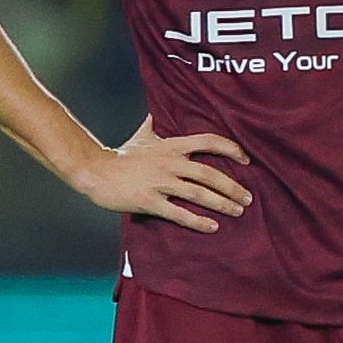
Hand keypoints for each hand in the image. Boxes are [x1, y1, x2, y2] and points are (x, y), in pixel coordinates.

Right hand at [71, 119, 252, 231]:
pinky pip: (179, 213)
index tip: (246, 160)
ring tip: (237, 211)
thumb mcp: (140, 137)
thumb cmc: (120, 155)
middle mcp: (170, 163)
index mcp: (171, 146)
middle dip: (232, 187)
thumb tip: (153, 116)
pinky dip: (197, 221)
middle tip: (248, 198)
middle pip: (209, 173)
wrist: (95, 171)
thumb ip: (151, 128)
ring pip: (198, 194)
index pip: (208, 141)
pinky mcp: (150, 201)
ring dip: (222, 203)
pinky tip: (212, 227)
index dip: (231, 149)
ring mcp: (160, 182)